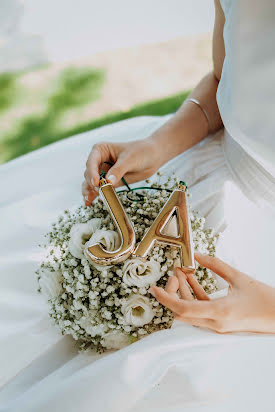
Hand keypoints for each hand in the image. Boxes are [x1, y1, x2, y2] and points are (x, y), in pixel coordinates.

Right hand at [82, 139, 160, 204]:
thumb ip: (118, 170)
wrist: (153, 157)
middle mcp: (99, 161)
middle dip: (93, 184)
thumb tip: (108, 182)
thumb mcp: (130, 159)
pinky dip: (95, 195)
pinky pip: (100, 189)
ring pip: (91, 183)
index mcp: (100, 150)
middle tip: (100, 192)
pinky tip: (90, 202)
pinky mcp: (109, 182)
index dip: (92, 172)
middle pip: (89, 174)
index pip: (91, 162)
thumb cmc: (141, 152)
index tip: (96, 182)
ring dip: (89, 191)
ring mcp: (103, 172)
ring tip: (89, 199)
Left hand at [149, 253, 274, 333]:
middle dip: (174, 291)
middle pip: (183, 310)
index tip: (154, 288)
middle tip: (175, 272)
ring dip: (184, 291)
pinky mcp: (221, 321)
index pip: (183, 309)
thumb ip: (215, 264)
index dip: (166, 298)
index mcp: (219, 312)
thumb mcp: (239, 277)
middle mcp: (215, 322)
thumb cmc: (265, 299)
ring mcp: (217, 324)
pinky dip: (194, 295)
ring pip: (191, 310)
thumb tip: (197, 255)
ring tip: (181, 271)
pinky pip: (201, 309)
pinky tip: (192, 279)